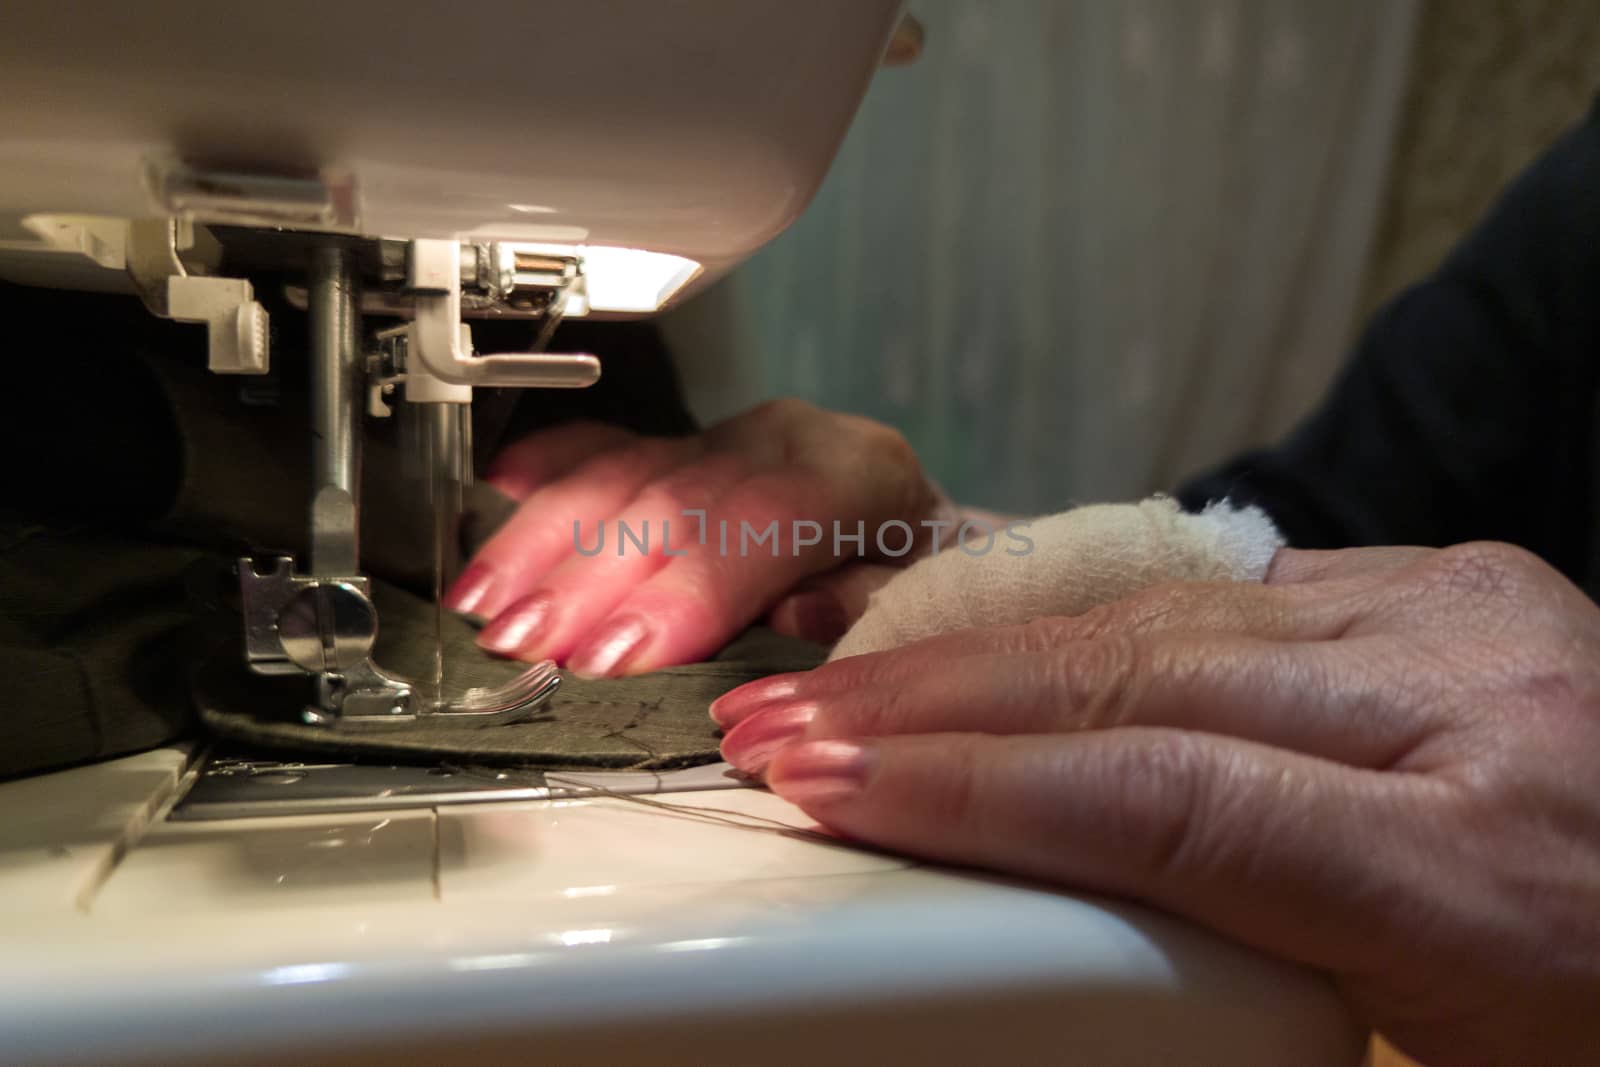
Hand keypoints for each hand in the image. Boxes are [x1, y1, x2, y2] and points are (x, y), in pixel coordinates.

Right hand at [446, 400, 949, 674]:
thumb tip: (798, 619)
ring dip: (542, 541)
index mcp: (855, 473)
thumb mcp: (932, 599)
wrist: (924, 527)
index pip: (760, 523)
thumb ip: (870, 608)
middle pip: (671, 501)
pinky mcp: (680, 445)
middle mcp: (781, 443)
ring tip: (483, 601)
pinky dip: (548, 470)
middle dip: (584, 578)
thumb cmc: (925, 575)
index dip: (681, 592)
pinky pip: (604, 446)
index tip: (614, 654)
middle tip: (522, 643)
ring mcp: (723, 438)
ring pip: (620, 473)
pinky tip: (499, 486)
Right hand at [711, 544, 1599, 1065]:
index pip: (1170, 800)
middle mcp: (1473, 702)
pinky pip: (1219, 590)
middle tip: (785, 724)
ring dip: (980, 648)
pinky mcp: (1445, 574)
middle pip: (1139, 679)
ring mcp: (1461, 613)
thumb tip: (1042, 942)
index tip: (836, 787)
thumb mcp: (1439, 1062)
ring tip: (848, 686)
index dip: (978, 790)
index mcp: (1486, 873)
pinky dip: (1081, 620)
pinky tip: (980, 645)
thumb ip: (1241, 984)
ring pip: (1159, 612)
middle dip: (933, 701)